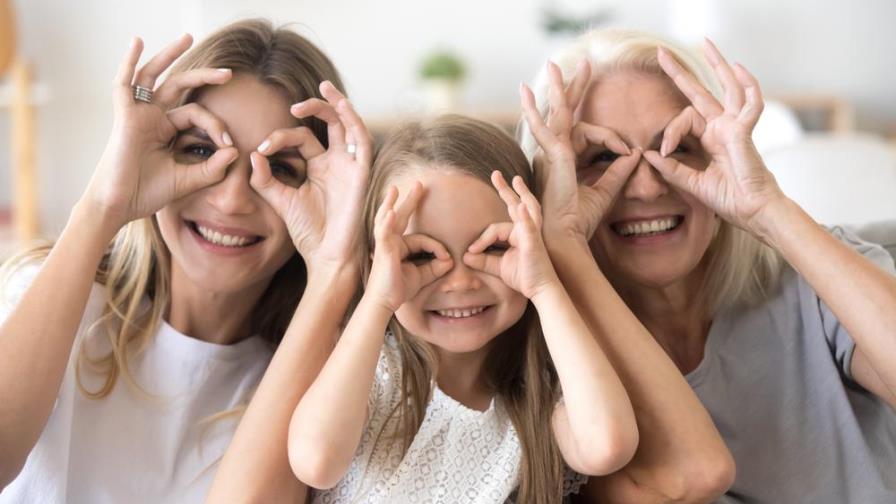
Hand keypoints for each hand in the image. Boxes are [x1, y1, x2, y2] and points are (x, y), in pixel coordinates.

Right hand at [84, 34, 237, 232]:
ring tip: (188, 37)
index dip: (217, 126)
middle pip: (180, 86)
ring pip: (155, 75)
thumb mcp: (189, 179)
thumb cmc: (148, 193)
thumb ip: (212, 167)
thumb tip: (235, 151)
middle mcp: (153, 117)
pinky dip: (129, 61)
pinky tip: (137, 42)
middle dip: (204, 76)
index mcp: (166, 130)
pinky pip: (124, 83)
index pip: (197, 114)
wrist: (121, 206)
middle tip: (229, 73)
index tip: (229, 145)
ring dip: (170, 55)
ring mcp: (138, 114)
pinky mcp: (125, 116)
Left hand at [249, 81, 371, 271]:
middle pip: (331, 123)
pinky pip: (362, 141)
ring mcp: (351, 166)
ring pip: (349, 125)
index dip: (280, 138)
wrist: (327, 256)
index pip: (301, 138)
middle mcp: (337, 162)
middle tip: (296, 103)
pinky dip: (353, 122)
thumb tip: (252, 155)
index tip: (261, 149)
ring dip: (338, 105)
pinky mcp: (362, 173)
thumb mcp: (280, 201)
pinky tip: (342, 107)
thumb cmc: (308, 232)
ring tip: (324, 88)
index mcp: (319, 167)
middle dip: (317, 106)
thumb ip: (265, 179)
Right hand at [366, 184, 452, 312]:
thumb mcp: (422, 276)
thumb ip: (436, 267)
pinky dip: (388, 222)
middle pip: (401, 217)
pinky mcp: (383, 251)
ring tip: (394, 190)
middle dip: (410, 200)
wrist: (384, 303)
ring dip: (391, 203)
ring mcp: (385, 245)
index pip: (422, 238)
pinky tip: (392, 212)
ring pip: (389, 220)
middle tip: (419, 184)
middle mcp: (391, 242)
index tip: (447, 259)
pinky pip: (385, 234)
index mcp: (400, 246)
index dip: (437, 248)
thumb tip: (450, 260)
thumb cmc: (399, 289)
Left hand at [463, 172, 557, 299]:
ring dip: (520, 193)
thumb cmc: (523, 276)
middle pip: (515, 205)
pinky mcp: (534, 243)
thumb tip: (465, 255)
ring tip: (515, 180)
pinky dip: (525, 216)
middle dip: (505, 189)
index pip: (494, 228)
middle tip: (496, 174)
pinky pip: (529, 227)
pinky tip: (521, 206)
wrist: (540, 290)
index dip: (481, 239)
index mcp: (518, 234)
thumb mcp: (498, 267)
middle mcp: (526, 230)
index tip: (470, 251)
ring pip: (525, 209)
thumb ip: (482, 260)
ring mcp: (532, 234)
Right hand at [521, 61, 640, 242]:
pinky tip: (529, 98)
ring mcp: (550, 152)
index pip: (585, 132)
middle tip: (584, 64)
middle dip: (573, 88)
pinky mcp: (552, 155)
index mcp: (564, 160)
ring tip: (553, 65)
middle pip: (564, 113)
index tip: (628, 149)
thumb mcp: (607, 191)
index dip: (611, 137)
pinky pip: (551, 127)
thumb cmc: (580, 220)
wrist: (566, 236)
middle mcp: (553, 153)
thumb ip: (620, 171)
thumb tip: (636, 154)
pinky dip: (544, 113)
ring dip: (557, 88)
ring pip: (555, 113)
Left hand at [643, 39, 786, 236]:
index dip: (669, 133)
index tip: (662, 153)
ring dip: (717, 64)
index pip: (683, 120)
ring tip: (706, 42)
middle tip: (660, 52)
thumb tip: (647, 153)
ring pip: (727, 87)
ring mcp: (735, 126)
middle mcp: (722, 128)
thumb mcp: (692, 183)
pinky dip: (748, 85)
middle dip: (679, 72)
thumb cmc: (728, 198)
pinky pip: (751, 103)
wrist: (751, 211)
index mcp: (709, 139)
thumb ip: (671, 169)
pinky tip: (739, 67)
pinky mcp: (744, 131)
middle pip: (700, 92)